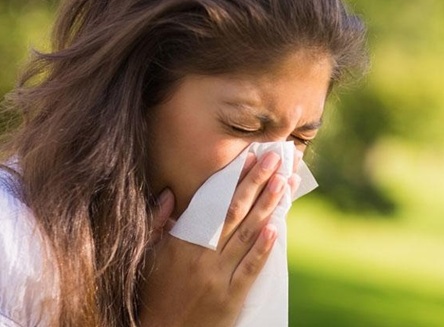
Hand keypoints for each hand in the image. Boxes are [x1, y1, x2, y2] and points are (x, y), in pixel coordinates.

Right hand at [139, 151, 300, 326]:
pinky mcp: (231, 297)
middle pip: (234, 213)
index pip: (212, 203)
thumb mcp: (148, 256)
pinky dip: (263, 249)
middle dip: (257, 182)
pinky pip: (250, 269)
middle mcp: (202, 256)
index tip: (249, 158)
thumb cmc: (154, 293)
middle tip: (275, 159)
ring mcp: (218, 277)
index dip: (233, 180)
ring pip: (247, 235)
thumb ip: (157, 223)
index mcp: (181, 242)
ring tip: (282, 182)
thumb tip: (169, 194)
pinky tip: (276, 228)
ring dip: (267, 207)